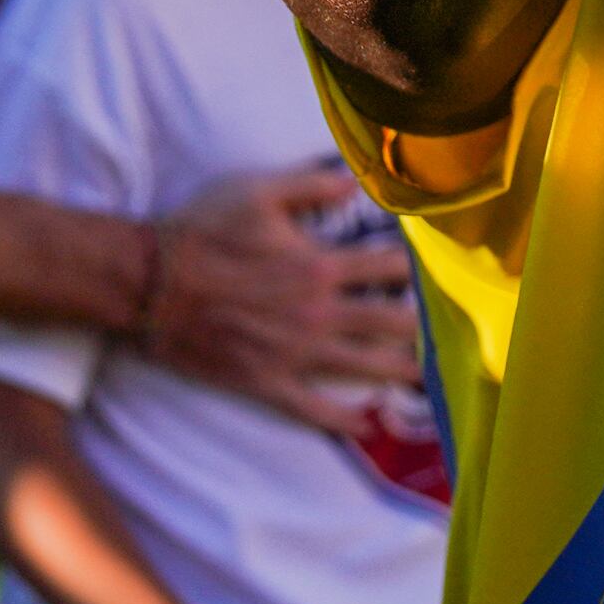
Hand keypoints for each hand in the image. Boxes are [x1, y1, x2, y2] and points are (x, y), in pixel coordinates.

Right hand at [138, 169, 427, 434]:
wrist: (150, 285)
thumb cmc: (202, 232)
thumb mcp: (256, 192)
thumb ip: (312, 185)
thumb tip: (356, 181)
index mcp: (319, 266)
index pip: (388, 266)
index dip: (415, 266)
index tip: (435, 270)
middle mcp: (318, 314)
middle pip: (392, 323)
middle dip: (426, 328)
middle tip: (454, 334)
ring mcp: (295, 354)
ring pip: (365, 368)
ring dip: (402, 374)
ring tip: (431, 382)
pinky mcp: (268, 383)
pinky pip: (315, 409)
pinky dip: (344, 419)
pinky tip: (366, 422)